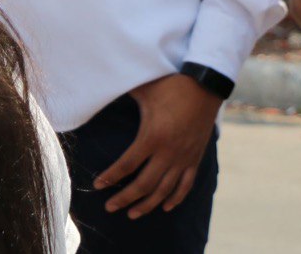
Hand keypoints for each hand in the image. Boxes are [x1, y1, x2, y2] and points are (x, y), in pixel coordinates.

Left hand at [94, 73, 221, 218]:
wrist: (205, 87)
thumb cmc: (169, 86)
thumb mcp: (141, 89)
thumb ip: (118, 92)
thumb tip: (95, 87)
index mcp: (152, 136)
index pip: (128, 165)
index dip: (111, 177)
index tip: (97, 185)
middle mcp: (169, 152)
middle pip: (144, 184)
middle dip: (125, 198)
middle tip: (110, 208)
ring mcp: (184, 158)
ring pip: (165, 190)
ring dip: (148, 204)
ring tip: (132, 214)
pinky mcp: (195, 158)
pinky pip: (186, 185)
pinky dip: (175, 198)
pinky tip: (165, 206)